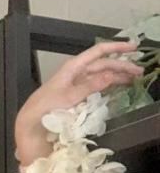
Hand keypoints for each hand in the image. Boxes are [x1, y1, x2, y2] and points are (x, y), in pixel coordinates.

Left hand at [15, 41, 143, 172]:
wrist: (32, 125)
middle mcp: (77, 74)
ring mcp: (78, 85)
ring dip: (118, 76)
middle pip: (103, 65)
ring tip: (134, 78)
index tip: (133, 47)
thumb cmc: (45, 109)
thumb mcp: (68, 97)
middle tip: (140, 71)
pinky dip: (111, 86)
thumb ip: (89, 86)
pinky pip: (99, 88)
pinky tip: (120, 88)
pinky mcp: (79, 97)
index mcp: (73, 68)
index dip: (116, 48)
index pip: (98, 52)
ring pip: (103, 76)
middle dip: (122, 65)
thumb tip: (111, 74)